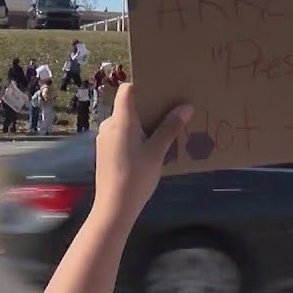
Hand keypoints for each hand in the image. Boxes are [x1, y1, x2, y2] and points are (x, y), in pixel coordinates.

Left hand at [93, 83, 192, 224]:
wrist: (114, 207)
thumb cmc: (136, 176)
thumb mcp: (158, 152)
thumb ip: (171, 127)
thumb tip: (187, 106)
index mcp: (121, 120)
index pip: (127, 90)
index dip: (142, 86)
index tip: (161, 90)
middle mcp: (109, 125)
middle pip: (128, 107)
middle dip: (149, 108)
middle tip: (171, 112)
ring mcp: (105, 139)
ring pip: (126, 123)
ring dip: (143, 125)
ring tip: (164, 132)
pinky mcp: (105, 152)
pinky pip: (122, 136)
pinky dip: (135, 137)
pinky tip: (150, 149)